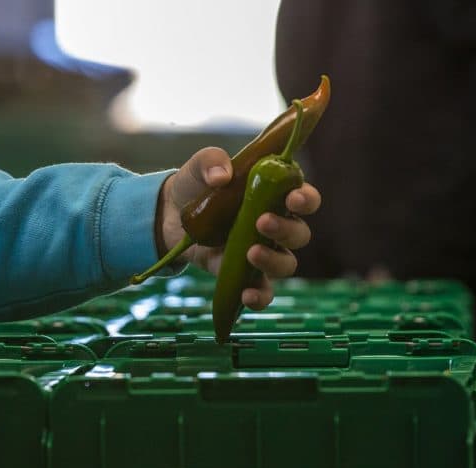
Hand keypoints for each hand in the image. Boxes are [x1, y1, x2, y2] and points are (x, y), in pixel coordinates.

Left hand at [158, 147, 320, 309]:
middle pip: (299, 233)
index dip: (306, 199)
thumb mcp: (200, 167)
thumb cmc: (196, 185)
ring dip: (274, 260)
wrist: (168, 214)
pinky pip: (263, 291)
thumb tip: (221, 175)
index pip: (305, 198)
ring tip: (250, 253)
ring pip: (286, 264)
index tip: (293, 197)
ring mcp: (262, 251)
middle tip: (261, 222)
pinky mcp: (244, 274)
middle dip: (286, 229)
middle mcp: (276, 224)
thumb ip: (211, 162)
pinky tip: (246, 295)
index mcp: (274, 195)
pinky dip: (260, 297)